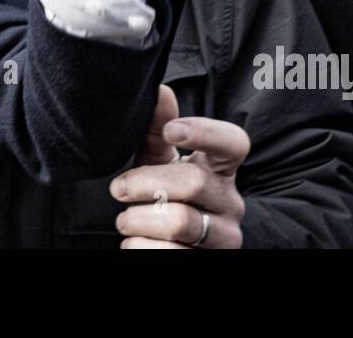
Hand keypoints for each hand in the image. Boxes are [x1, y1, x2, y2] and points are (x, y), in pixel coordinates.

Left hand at [110, 85, 248, 248]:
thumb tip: (160, 90)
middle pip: (194, 182)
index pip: (234, 143)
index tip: (171, 129)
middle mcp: (231, 202)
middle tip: (118, 189)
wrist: (167, 245)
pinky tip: (136, 242)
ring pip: (181, 222)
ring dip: (138, 219)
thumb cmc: (164, 194)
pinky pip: (169, 254)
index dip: (206, 133)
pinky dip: (140, 247)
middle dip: (145, 183)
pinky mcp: (206, 262)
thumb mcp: (158, 161)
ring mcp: (224, 238)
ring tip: (125, 219)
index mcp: (221, 169)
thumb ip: (157, 129)